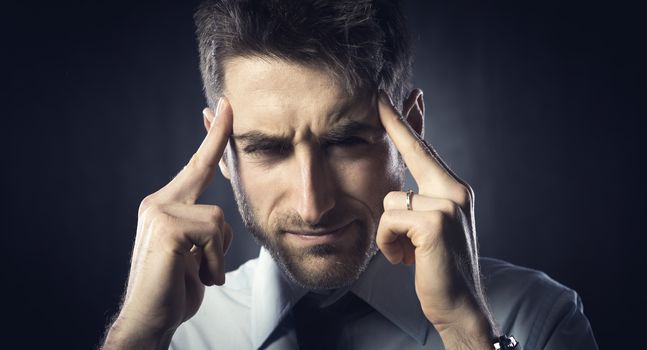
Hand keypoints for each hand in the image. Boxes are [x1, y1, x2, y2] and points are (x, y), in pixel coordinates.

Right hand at [103, 99, 233, 348]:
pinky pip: (213, 235)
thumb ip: (205, 230)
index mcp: (166, 206)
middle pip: (201, 169)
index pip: (195, 167)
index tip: (223, 108)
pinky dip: (215, 262)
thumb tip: (219, 221)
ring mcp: (159, 213)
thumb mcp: (197, 253)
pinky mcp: (167, 227)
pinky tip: (199, 277)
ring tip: (202, 273)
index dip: (213, 138)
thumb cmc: (176, 287)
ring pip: (218, 218)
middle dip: (217, 138)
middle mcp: (158, 203)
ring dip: (219, 254)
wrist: (150, 317)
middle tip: (227, 103)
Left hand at [376, 91, 495, 347]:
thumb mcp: (427, 231)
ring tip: (407, 253)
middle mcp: (454, 192)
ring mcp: (447, 206)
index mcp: (453, 191)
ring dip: (389, 233)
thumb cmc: (437, 269)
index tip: (395, 97)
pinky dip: (389, 244)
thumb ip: (416, 204)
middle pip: (414, 152)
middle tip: (378, 94)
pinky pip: (389, 221)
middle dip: (394, 125)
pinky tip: (406, 260)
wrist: (459, 305)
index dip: (407, 122)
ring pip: (390, 201)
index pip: (424, 150)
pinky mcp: (434, 223)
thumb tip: (396, 192)